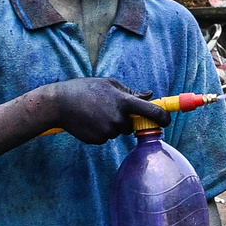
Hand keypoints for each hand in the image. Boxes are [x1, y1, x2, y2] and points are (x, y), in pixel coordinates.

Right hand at [45, 76, 161, 143]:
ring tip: (94, 113)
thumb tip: (150, 95)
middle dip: (124, 120)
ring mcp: (108, 131)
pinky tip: (88, 121)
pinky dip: (100, 131)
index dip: (164, 118)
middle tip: (107, 109)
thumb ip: (131, 92)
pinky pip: (106, 138)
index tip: (166, 121)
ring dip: (110, 124)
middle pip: (131, 126)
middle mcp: (118, 119)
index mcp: (124, 102)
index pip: (153, 112)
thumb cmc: (85, 89)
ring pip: (117, 132)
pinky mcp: (98, 140)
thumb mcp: (109, 84)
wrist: (58, 103)